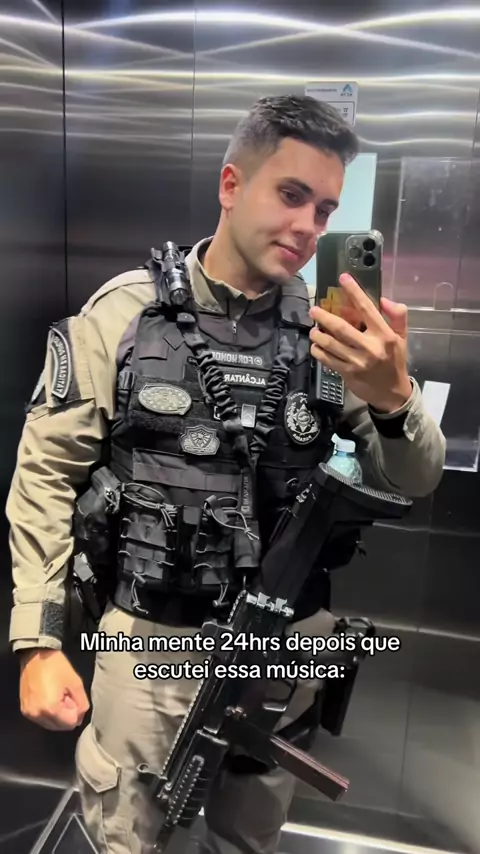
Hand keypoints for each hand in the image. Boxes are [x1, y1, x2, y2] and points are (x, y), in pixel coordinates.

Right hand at [19, 649, 89, 730]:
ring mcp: (29, 713)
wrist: (36, 655)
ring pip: (50, 724)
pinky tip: (49, 697)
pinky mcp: (24, 710)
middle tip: (66, 696)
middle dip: (66, 715)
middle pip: (59, 727)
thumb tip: (80, 717)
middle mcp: (37, 715)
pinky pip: (40, 719)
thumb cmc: (57, 666)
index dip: (76, 711)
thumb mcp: (76, 683)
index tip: (72, 697)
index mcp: (51, 709)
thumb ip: (82, 704)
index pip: (70, 723)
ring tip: (57, 696)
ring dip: (57, 715)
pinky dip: (47, 713)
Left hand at [309, 273, 411, 412]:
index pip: (367, 309)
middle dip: (324, 317)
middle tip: (314, 310)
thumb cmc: (394, 361)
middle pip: (342, 328)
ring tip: (313, 329)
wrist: (392, 393)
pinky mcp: (347, 373)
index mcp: (384, 336)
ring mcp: (357, 362)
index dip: (354, 292)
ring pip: (331, 345)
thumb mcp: (401, 337)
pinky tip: (315, 346)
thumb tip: (384, 300)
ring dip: (318, 335)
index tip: (343, 278)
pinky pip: (327, 360)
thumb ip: (397, 316)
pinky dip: (318, 351)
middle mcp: (370, 347)